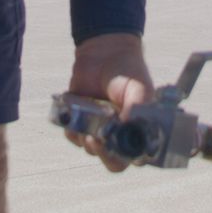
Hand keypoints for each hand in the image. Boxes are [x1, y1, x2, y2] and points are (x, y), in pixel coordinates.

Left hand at [64, 32, 153, 172]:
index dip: (123, 157)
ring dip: (86, 139)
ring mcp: (99, 128)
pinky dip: (72, 131)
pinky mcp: (81, 120)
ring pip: (90, 149)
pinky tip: (73, 119)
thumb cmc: (129, 71)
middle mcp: (119, 133)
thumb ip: (137, 107)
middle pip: (111, 160)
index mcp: (138, 129)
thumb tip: (126, 125)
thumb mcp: (139, 87)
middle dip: (102, 153)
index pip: (133, 157)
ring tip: (87, 119)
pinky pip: (74, 136)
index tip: (113, 145)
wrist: (105, 52)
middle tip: (95, 139)